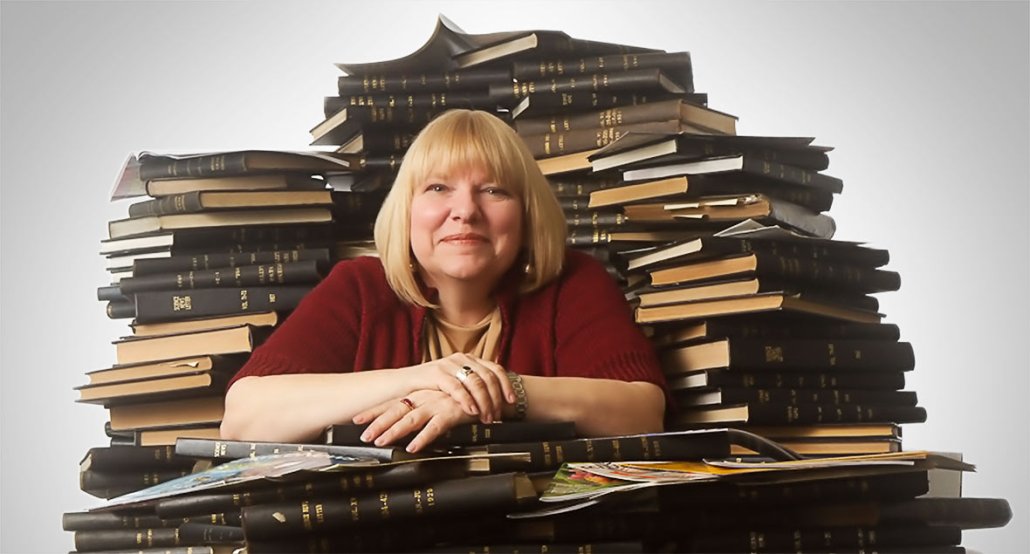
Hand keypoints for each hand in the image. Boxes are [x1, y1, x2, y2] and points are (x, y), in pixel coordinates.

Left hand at [351, 389, 475, 452]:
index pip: (393, 403)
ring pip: (411, 418)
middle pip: (397, 410)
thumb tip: (410, 430)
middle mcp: (426, 397)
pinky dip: (423, 437)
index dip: (375, 411)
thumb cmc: (466, 400)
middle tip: (362, 435)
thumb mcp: (442, 405)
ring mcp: (438, 403)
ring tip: (380, 442)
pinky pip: (435, 427)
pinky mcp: (452, 412)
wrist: (491, 393)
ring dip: (394, 431)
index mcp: (422, 395)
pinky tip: (413, 447)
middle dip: (377, 423)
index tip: (356, 420)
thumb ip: (426, 414)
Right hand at [405, 353, 514, 423]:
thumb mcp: (454, 386)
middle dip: (496, 398)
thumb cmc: (428, 389)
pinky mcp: (436, 373)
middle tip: (497, 416)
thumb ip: (472, 388)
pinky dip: (467, 400)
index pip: (495, 369)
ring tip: (486, 417)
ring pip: (476, 382)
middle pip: (488, 377)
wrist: (398, 385)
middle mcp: (461, 359)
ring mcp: (448, 364)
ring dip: (484, 402)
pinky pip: (457, 387)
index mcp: (468, 360)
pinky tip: (472, 411)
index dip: (506, 386)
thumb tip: (494, 402)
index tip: (512, 402)